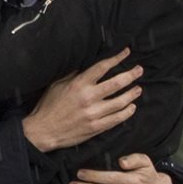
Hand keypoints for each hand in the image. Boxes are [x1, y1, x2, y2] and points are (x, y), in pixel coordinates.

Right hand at [22, 48, 141, 151]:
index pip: (102, 67)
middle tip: (139, 70)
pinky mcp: (96, 127)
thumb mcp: (56, 85)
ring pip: (120, 101)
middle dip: (131, 75)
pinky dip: (127, 112)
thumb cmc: (48, 106)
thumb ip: (73, 75)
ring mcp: (93, 113)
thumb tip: (86, 65)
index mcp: (78, 84)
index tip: (126, 52)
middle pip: (117, 83)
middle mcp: (88, 98)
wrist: (43, 130)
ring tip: (138, 89)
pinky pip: (117, 119)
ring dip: (132, 94)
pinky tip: (131, 107)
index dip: (116, 58)